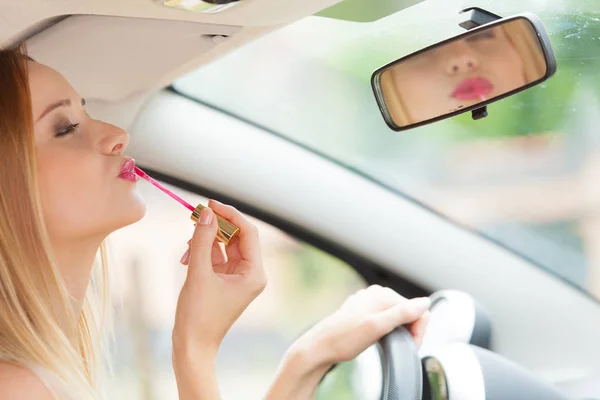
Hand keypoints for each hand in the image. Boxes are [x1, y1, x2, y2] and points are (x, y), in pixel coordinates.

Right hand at [172, 200, 266, 357]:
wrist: (191, 346)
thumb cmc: (197, 316)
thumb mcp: (198, 273)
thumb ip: (202, 240)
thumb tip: (206, 213)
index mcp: (254, 273)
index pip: (248, 232)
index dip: (230, 214)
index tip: (209, 204)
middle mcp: (251, 273)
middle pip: (237, 236)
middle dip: (215, 227)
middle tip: (194, 217)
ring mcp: (239, 277)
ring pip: (225, 245)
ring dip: (204, 240)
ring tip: (186, 248)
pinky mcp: (226, 280)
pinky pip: (217, 256)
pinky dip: (202, 252)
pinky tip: (186, 257)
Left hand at [266, 285, 429, 399]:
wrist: (320, 347)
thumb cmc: (344, 339)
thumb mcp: (377, 327)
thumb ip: (402, 313)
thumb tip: (424, 303)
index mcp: (382, 294)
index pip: (417, 308)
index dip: (419, 329)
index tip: (412, 345)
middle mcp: (376, 294)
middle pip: (408, 312)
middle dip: (410, 330)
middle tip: (402, 347)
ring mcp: (369, 302)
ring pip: (398, 316)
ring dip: (400, 332)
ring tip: (389, 344)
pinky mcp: (364, 312)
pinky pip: (386, 319)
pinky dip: (389, 330)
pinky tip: (380, 339)